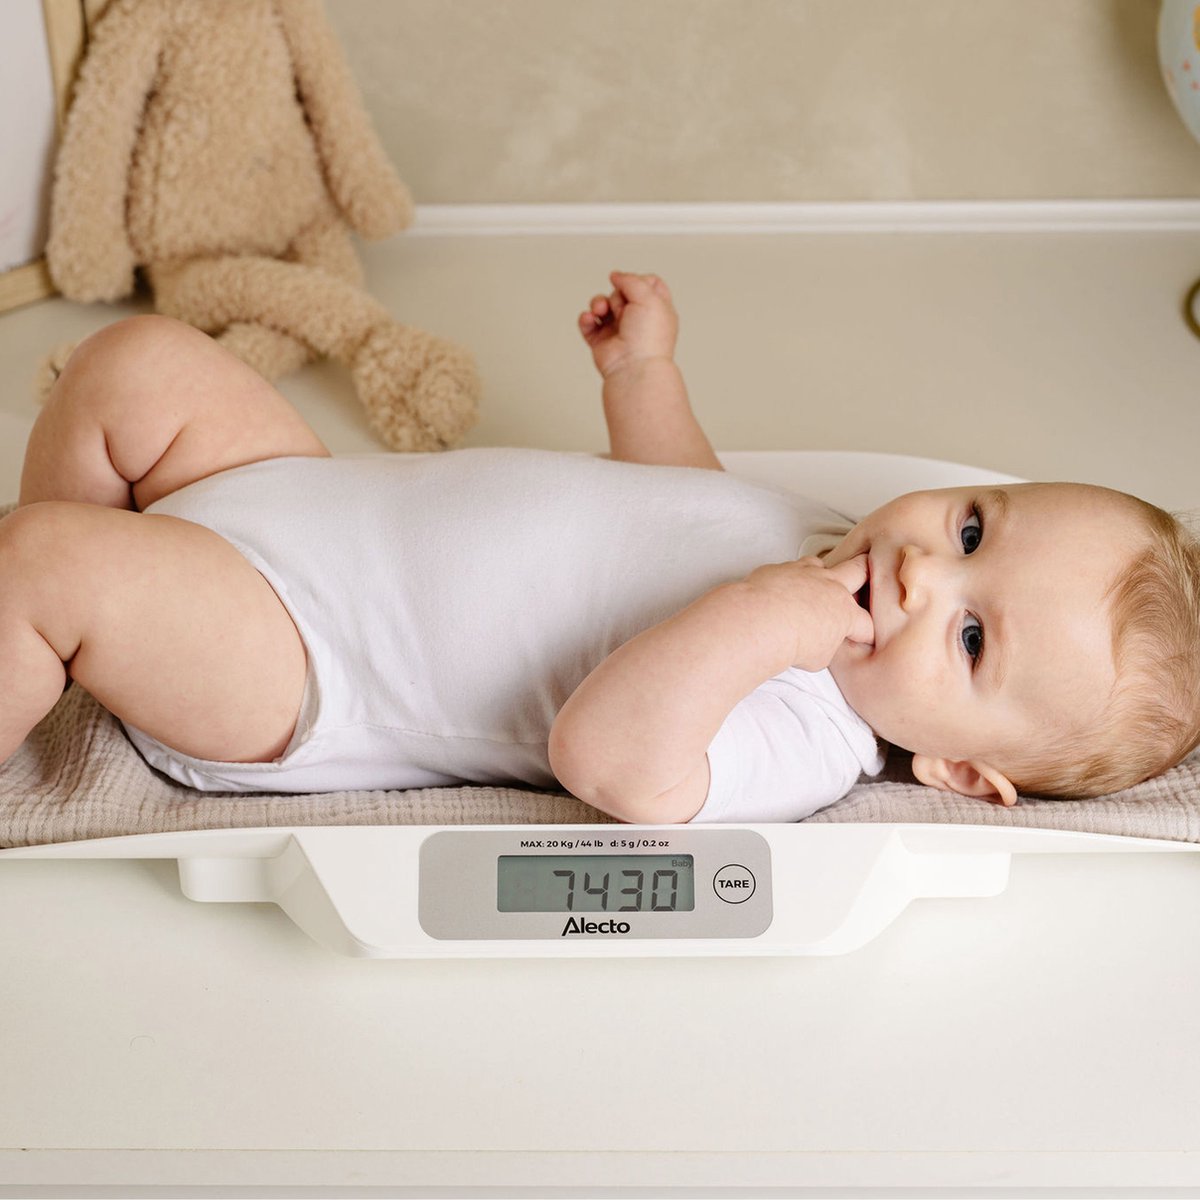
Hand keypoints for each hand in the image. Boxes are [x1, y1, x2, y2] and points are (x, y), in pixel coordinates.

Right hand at [578, 271, 677, 378]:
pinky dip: (586, 318)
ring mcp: (618, 330)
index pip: (648, 284)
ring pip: (603, 304)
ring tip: (601, 311)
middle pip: (621, 292)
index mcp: (656, 309)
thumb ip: (631, 280)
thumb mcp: (649, 297)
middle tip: (624, 311)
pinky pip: (588, 322)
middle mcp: (638, 319)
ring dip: (598, 303)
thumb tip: (615, 276)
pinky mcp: (601, 341)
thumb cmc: (648, 338)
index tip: (635, 285)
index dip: (639, 280)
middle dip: (618, 295)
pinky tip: (590, 318)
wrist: (633, 367)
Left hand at [741, 554, 874, 671]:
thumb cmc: (792, 643)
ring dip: (819, 575)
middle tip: (863, 576)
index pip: (865, 623)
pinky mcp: (782, 568)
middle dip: (864, 573)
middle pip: (858, 570)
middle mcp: (830, 587)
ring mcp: (806, 574)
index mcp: (845, 612)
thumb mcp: (819, 658)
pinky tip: (780, 590)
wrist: (763, 623)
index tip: (861, 637)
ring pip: (821, 565)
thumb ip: (825, 646)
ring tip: (812, 586)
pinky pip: (788, 569)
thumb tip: (820, 643)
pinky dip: (787, 580)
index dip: (865, 632)